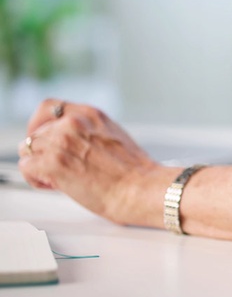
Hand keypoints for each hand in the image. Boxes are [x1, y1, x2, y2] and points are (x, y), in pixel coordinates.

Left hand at [18, 99, 167, 224]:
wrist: (141, 188)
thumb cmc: (134, 172)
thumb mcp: (114, 136)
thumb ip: (89, 131)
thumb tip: (73, 142)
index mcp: (90, 114)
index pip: (48, 108)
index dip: (39, 124)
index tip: (42, 138)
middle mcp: (73, 124)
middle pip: (36, 134)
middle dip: (43, 152)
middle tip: (59, 169)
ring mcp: (61, 142)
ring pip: (28, 150)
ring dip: (38, 166)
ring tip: (59, 179)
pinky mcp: (53, 163)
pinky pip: (26, 167)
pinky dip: (36, 179)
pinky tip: (55, 185)